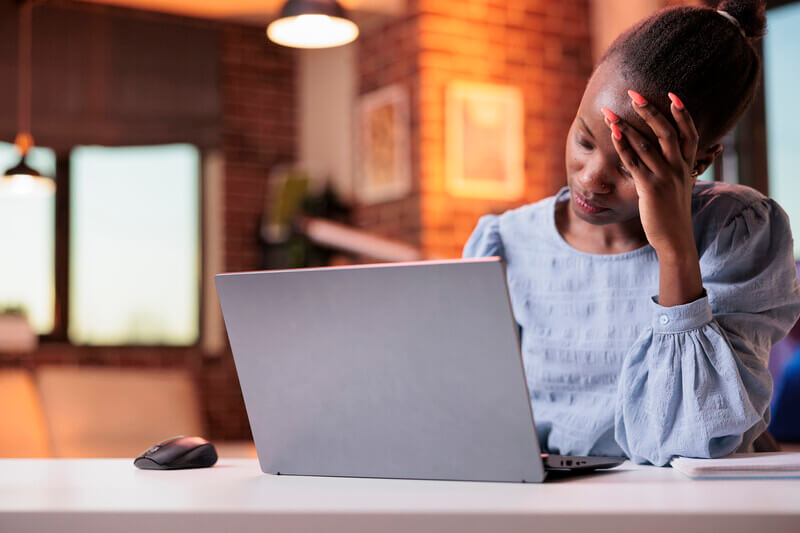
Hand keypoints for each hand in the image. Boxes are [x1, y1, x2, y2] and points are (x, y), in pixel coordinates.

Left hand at [601, 90, 698, 260]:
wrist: (675, 240)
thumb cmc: (672, 214)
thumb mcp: (678, 188)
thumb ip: (675, 170)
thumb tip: (669, 158)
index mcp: (687, 166)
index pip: (690, 133)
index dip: (682, 113)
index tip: (673, 94)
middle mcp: (679, 168)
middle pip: (667, 132)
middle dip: (650, 111)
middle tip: (634, 93)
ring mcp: (666, 178)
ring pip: (647, 144)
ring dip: (627, 126)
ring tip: (611, 112)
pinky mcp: (651, 189)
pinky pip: (634, 163)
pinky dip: (623, 146)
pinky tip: (613, 134)